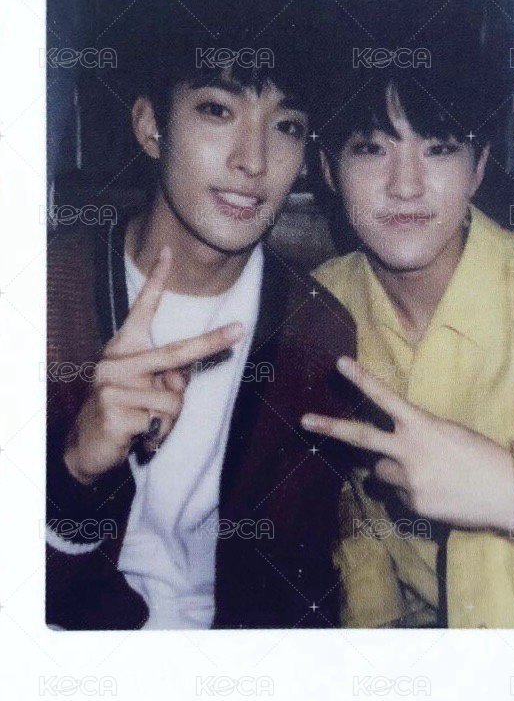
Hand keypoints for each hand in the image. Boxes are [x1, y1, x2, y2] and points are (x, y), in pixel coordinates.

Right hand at [63, 246, 243, 483]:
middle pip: (174, 352)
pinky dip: (157, 436)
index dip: (156, 281)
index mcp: (124, 349)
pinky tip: (137, 439)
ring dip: (167, 421)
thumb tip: (181, 379)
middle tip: (240, 329)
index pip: (142, 310)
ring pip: (172, 401)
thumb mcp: (146, 391)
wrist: (86, 449)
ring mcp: (112, 385)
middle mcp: (116, 361)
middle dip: (211, 342)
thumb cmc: (123, 413)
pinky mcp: (114, 411)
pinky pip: (160, 423)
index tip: (168, 251)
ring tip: (146, 426)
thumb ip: (167, 379)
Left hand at [301, 356, 513, 536]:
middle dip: (330, 427)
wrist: (510, 493)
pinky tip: (438, 493)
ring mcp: (409, 479)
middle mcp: (410, 450)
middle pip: (361, 437)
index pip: (385, 397)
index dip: (361, 378)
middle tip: (304, 419)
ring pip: (381, 473)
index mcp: (422, 425)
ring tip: (426, 474)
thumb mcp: (450, 435)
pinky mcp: (414, 504)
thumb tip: (388, 457)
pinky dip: (412, 494)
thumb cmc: (484, 457)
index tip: (339, 362)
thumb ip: (417, 438)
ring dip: (393, 472)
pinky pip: (401, 497)